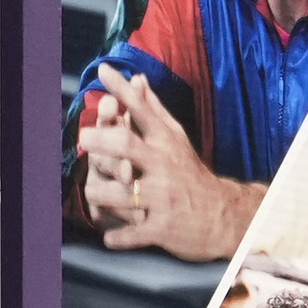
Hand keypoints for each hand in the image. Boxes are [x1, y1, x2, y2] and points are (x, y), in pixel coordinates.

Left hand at [79, 68, 252, 259]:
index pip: (141, 110)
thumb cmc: (191, 174)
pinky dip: (118, 237)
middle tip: (83, 139)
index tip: (103, 70)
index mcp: (165, 143)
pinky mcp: (163, 227)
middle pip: (127, 147)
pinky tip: (109, 236)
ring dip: (101, 194)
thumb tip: (137, 78)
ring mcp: (163, 198)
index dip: (121, 90)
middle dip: (100, 142)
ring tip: (92, 193)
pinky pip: (134, 233)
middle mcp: (163, 166)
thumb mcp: (175, 139)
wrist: (224, 216)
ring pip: (122, 193)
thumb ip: (153, 110)